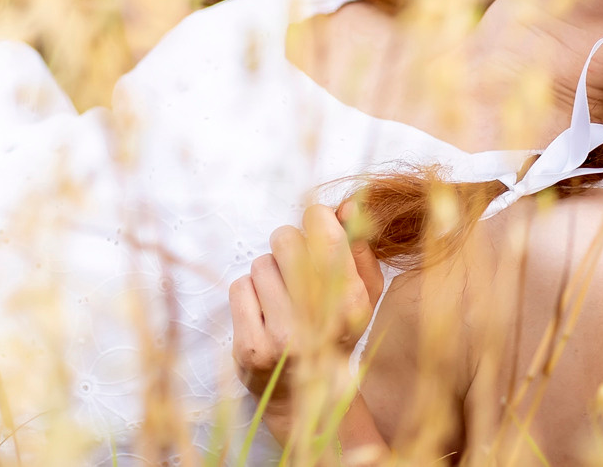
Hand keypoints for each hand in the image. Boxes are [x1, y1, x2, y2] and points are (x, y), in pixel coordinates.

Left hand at [230, 203, 385, 404]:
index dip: (316, 219)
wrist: (306, 397)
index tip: (317, 226)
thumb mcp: (363, 295)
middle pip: (285, 239)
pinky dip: (248, 295)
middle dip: (287, 245)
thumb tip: (344, 206)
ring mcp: (281, 338)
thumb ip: (359, 248)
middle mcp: (318, 321)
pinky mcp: (250, 349)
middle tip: (294, 268)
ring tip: (281, 300)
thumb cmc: (334, 333)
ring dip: (268, 275)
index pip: (324, 231)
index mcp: (353, 304)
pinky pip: (239, 287)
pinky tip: (262, 316)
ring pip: (260, 263)